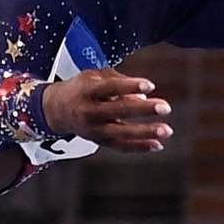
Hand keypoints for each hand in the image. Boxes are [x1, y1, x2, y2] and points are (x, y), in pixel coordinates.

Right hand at [42, 69, 174, 151]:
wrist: (57, 109)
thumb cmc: (83, 87)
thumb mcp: (96, 76)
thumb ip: (119, 82)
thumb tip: (143, 98)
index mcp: (87, 90)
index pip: (110, 88)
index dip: (130, 86)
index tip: (150, 86)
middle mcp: (88, 111)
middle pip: (117, 111)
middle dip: (143, 110)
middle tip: (166, 107)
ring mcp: (93, 130)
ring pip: (121, 133)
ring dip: (145, 133)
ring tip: (167, 130)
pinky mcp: (98, 141)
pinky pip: (120, 146)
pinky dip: (139, 147)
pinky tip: (158, 144)